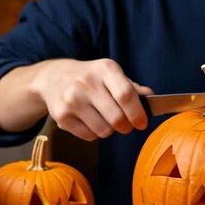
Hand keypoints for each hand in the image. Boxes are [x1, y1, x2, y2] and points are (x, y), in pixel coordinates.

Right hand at [32, 58, 152, 140]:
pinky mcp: (61, 116)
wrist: (52, 77)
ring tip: (104, 119)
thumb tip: (151, 98)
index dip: (137, 113)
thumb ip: (132, 87)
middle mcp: (86, 83)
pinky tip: (89, 120)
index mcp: (105, 69)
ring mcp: (72, 100)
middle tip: (125, 125)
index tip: (142, 123)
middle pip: (116, 118)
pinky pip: (89, 136)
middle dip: (126, 126)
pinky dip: (94, 133)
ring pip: (104, 131)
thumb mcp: (111, 74)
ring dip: (110, 130)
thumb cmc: (90, 77)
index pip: (126, 95)